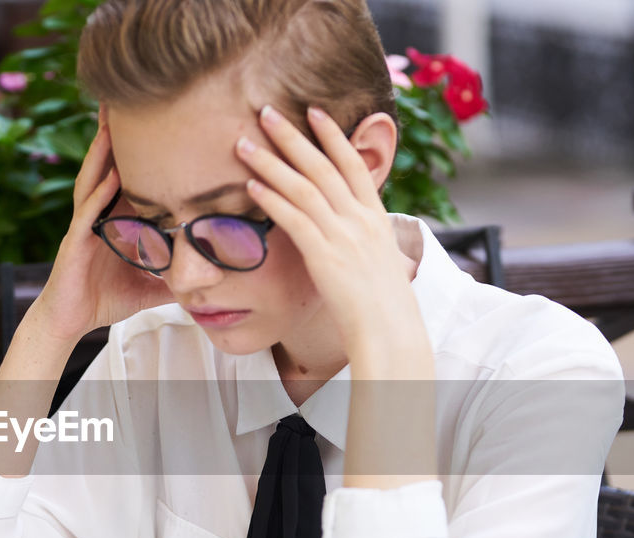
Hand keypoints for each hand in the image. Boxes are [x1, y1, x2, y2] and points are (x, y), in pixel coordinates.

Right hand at [29, 107, 174, 343]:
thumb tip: (208, 279)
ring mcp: (85, 225)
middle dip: (117, 136)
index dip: (145, 154)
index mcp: (115, 220)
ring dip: (102, 153)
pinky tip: (110, 177)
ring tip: (111, 123)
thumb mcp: (149, 287)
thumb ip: (175, 278)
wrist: (69, 321)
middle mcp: (99, 215)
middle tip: (129, 100)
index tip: (164, 125)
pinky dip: (99, 194)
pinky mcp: (76, 242)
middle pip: (109, 167)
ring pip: (94, 180)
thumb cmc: (103, 300)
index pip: (132, 179)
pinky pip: (88, 213)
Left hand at [236, 105, 433, 379]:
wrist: (390, 330)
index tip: (313, 111)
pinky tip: (251, 185)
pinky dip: (272, 199)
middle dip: (292, 135)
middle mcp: (361, 220)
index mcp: (376, 218)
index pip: (353, 164)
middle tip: (266, 111)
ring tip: (244, 143)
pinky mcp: (326, 256)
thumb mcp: (379, 262)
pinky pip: (295, 219)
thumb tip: (348, 233)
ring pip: (304, 186)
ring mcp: (344, 236)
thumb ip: (362, 240)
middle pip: (322, 166)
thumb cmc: (383, 305)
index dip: (332, 136)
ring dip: (271, 161)